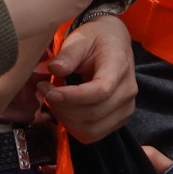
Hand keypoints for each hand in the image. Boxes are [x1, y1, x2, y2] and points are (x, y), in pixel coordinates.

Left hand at [38, 15, 135, 141]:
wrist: (113, 41)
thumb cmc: (95, 39)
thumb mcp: (80, 39)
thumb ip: (68, 54)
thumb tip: (55, 69)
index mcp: (120, 66)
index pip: (100, 91)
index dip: (71, 97)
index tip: (48, 89)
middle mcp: (128, 90)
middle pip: (93, 113)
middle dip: (62, 107)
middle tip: (44, 90)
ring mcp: (126, 107)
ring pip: (91, 128)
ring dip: (66, 119)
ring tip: (54, 101)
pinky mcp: (119, 118)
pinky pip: (93, 134)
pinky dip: (74, 127)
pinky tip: (65, 111)